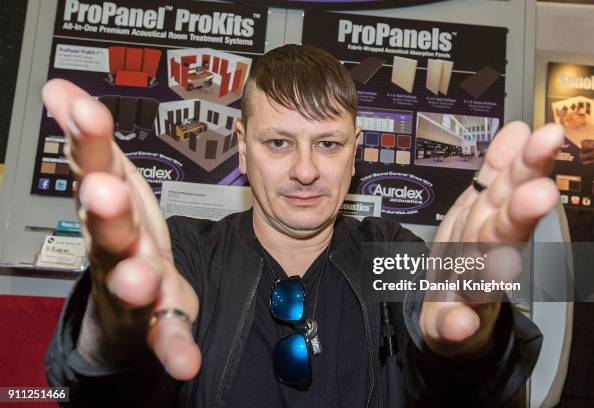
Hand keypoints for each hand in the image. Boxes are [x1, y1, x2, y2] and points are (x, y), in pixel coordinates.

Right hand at [42, 79, 200, 379]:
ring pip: (132, 281)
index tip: (80, 106)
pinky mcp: (156, 321)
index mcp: (109, 206)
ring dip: (134, 278)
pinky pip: (166, 333)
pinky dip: (174, 347)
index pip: (97, 167)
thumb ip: (91, 140)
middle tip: (103, 191)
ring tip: (140, 280)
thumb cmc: (122, 232)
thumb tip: (60, 89)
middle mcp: (116, 246)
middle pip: (109, 227)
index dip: (88, 139)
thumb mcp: (109, 181)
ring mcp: (134, 285)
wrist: (127, 296)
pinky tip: (187, 362)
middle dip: (107, 210)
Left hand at [419, 121, 563, 357]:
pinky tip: (459, 321)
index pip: (509, 190)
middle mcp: (485, 258)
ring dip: (495, 269)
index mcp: (489, 224)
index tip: (546, 135)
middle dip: (520, 214)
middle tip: (541, 194)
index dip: (527, 165)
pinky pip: (451, 327)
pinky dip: (456, 326)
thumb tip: (518, 127)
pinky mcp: (451, 327)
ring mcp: (469, 294)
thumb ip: (497, 173)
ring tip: (503, 261)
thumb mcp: (479, 208)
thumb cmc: (469, 257)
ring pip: (483, 280)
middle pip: (502, 232)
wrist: (454, 317)